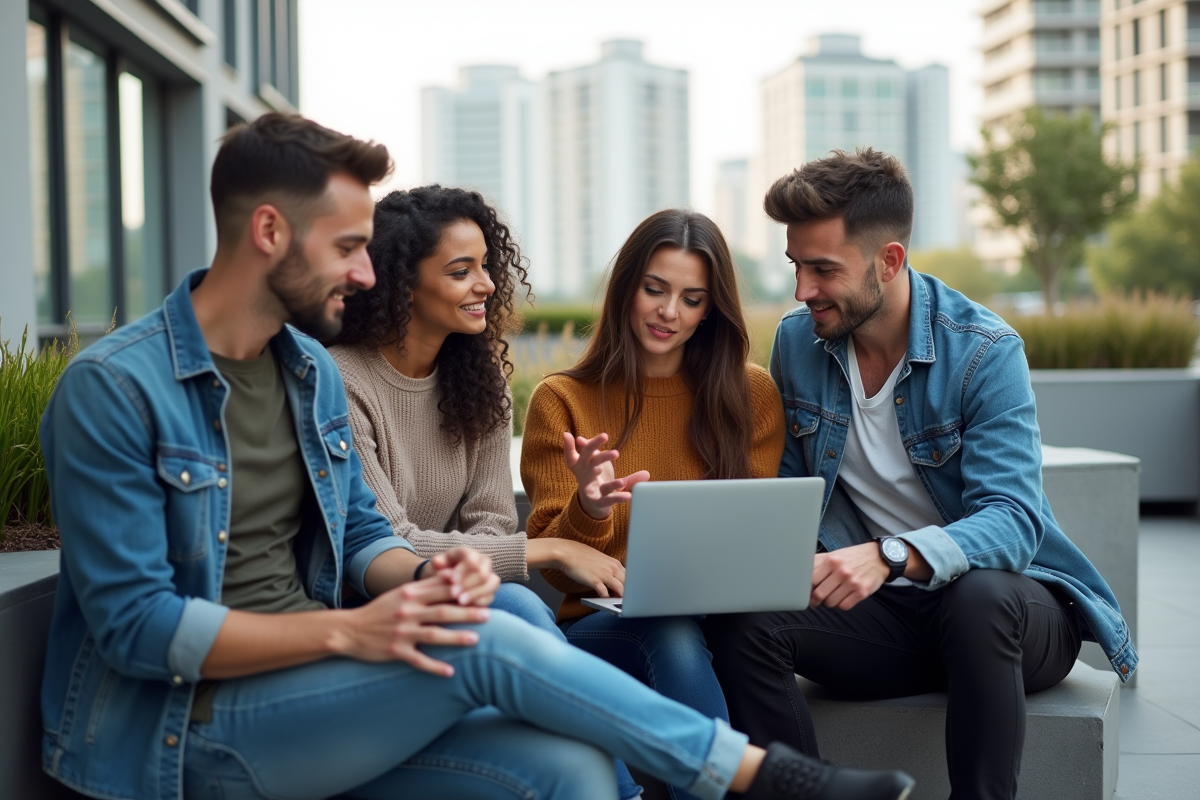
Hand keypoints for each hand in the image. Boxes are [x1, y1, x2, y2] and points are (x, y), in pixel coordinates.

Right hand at [337, 580, 489, 675]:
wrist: (349, 630)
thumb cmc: (380, 610)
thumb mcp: (400, 593)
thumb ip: (425, 586)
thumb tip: (453, 576)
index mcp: (409, 594)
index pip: (440, 590)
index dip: (462, 591)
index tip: (481, 592)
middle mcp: (406, 612)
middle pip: (442, 611)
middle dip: (466, 613)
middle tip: (488, 615)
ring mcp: (401, 632)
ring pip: (433, 635)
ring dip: (455, 638)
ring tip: (476, 639)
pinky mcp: (395, 651)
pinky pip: (418, 660)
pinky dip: (434, 667)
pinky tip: (450, 672)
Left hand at [429, 547, 500, 606]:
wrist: (444, 583)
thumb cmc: (440, 571)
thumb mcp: (436, 565)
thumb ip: (437, 563)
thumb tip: (437, 562)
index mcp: (469, 554)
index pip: (471, 559)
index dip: (462, 570)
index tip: (452, 580)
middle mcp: (483, 563)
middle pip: (482, 572)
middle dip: (468, 583)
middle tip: (454, 593)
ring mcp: (490, 577)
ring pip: (490, 584)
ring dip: (475, 593)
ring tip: (460, 601)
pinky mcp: (490, 592)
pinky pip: (489, 597)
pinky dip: (479, 602)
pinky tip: (467, 607)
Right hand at [555, 539, 625, 597]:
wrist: (567, 553)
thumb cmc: (582, 557)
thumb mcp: (601, 560)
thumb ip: (609, 570)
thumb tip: (614, 581)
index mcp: (615, 563)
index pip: (630, 577)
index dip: (629, 587)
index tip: (628, 593)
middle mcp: (613, 568)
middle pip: (627, 584)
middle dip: (627, 593)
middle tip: (624, 601)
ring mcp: (605, 575)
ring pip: (620, 589)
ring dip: (619, 597)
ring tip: (617, 603)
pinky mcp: (595, 581)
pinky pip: (605, 593)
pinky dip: (606, 599)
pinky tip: (604, 601)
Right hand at [562, 432, 649, 519]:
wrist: (588, 500)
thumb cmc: (594, 475)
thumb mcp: (595, 460)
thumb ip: (596, 449)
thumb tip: (583, 439)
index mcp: (582, 463)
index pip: (584, 451)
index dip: (588, 444)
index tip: (603, 436)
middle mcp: (585, 475)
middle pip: (592, 465)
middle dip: (602, 458)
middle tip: (616, 453)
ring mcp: (591, 489)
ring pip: (603, 486)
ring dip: (613, 485)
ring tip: (622, 483)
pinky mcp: (598, 501)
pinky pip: (608, 500)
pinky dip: (618, 498)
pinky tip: (629, 495)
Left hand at [810, 542, 889, 610]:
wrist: (878, 557)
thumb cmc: (852, 557)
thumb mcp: (833, 555)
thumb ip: (817, 563)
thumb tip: (799, 573)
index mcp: (831, 560)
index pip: (811, 580)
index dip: (807, 588)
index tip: (807, 591)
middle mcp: (842, 571)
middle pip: (819, 594)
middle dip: (815, 599)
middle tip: (816, 599)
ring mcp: (853, 582)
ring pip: (831, 603)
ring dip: (829, 602)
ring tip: (832, 595)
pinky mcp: (862, 592)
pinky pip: (844, 606)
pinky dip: (841, 604)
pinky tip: (843, 596)